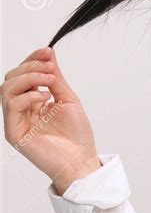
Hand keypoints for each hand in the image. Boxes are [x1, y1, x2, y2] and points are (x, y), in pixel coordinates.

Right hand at [1, 46, 101, 194]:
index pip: (23, 75)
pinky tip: (45, 97)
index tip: (47, 51)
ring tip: (49, 80)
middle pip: (11, 78)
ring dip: (29, 78)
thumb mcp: (68, 98)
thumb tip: (48, 54)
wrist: (81, 161)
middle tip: (50, 69)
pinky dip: (28, 95)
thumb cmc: (77, 136)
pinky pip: (11, 106)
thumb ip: (56, 78)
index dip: (32, 59)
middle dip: (30, 67)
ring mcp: (16, 121)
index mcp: (32, 101)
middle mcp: (21, 110)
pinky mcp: (14, 133)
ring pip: (6, 89)